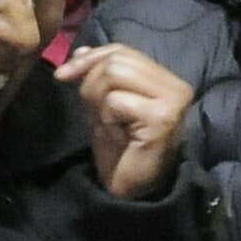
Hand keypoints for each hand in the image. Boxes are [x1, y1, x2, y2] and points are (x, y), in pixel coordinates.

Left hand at [54, 40, 193, 198]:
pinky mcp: (162, 118)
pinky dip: (107, 121)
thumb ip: (98, 76)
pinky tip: (119, 138)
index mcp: (166, 80)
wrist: (133, 191)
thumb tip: (80, 50)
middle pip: (116, 60)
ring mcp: (173, 101)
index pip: (122, 51)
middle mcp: (176, 86)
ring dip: (99, 102)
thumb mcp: (104, 105)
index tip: (63, 74)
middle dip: (91, 84)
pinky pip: (115, 102)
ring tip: (110, 126)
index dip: (90, 58)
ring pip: (114, 75)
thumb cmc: (122, 150)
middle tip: (94, 114)